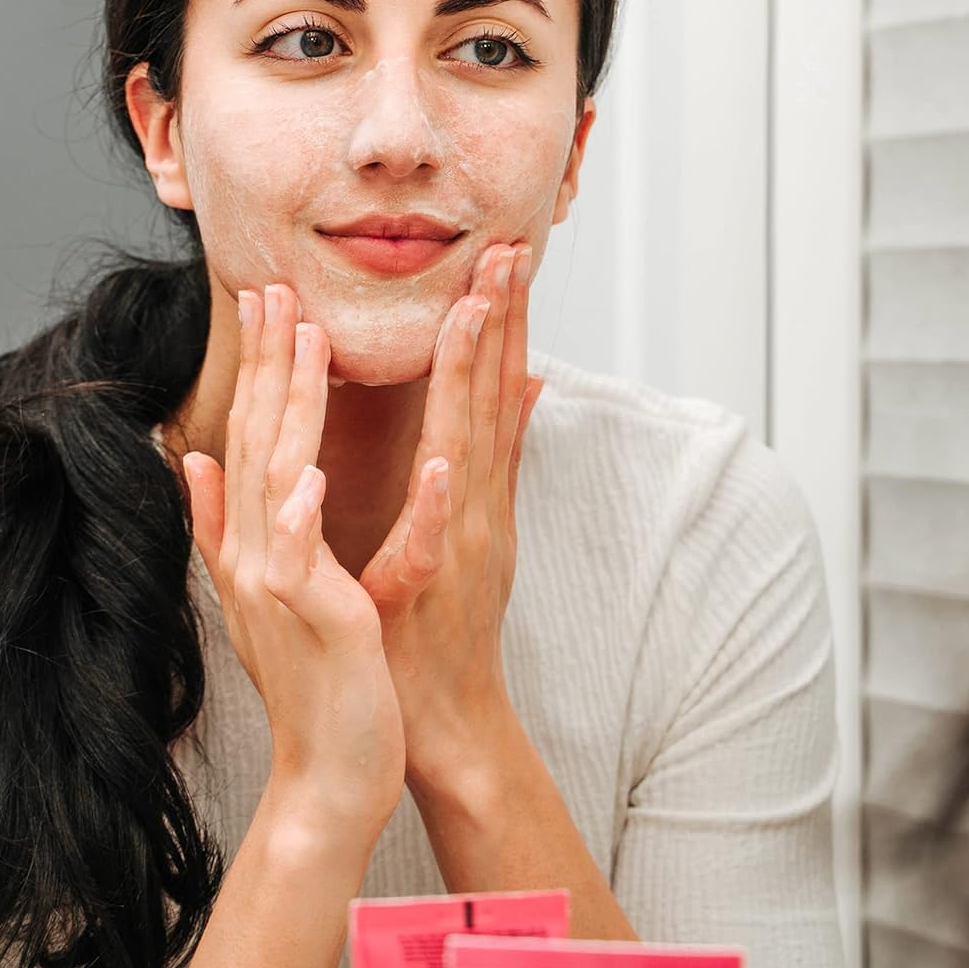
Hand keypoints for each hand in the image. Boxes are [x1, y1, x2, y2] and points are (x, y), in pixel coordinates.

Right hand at [181, 283, 405, 832]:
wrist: (325, 771)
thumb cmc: (307, 677)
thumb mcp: (255, 590)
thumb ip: (220, 522)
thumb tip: (191, 458)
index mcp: (250, 539)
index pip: (248, 434)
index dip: (255, 365)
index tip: (262, 301)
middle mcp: (253, 551)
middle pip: (257, 437)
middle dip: (268, 358)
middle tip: (272, 285)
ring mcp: (275, 582)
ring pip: (279, 475)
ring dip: (292, 405)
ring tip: (307, 338)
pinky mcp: (309, 616)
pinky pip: (303, 557)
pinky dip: (303, 513)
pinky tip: (309, 471)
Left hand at [358, 241, 544, 793]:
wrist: (444, 720)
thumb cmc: (438, 623)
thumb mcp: (473, 526)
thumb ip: (501, 456)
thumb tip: (532, 386)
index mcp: (477, 488)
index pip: (492, 388)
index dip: (500, 320)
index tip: (501, 255)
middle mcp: (478, 504)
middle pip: (495, 398)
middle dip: (502, 321)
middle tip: (507, 247)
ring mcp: (463, 543)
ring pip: (472, 447)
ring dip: (480, 378)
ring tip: (479, 309)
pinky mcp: (436, 590)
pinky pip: (439, 540)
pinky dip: (446, 501)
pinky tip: (450, 461)